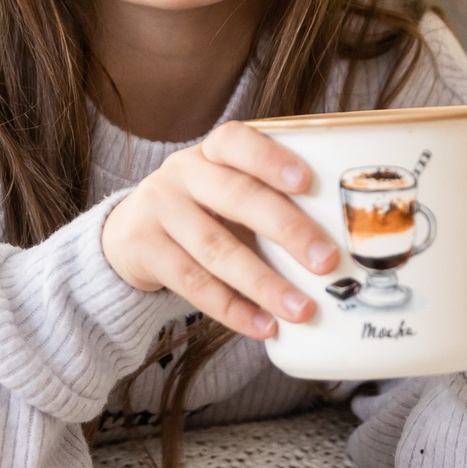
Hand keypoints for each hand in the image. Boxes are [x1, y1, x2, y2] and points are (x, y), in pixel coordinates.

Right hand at [101, 121, 339, 340]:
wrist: (127, 233)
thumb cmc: (201, 212)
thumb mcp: (225, 194)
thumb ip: (268, 205)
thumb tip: (339, 249)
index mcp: (211, 152)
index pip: (237, 141)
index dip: (271, 158)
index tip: (306, 181)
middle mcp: (183, 173)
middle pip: (236, 197)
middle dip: (286, 230)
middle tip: (327, 261)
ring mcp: (159, 209)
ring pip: (216, 249)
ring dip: (264, 283)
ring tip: (301, 309)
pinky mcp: (143, 249)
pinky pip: (192, 283)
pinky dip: (232, 309)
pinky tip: (263, 325)